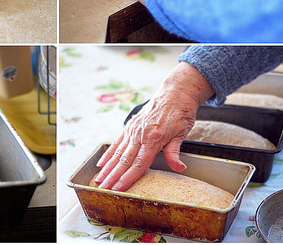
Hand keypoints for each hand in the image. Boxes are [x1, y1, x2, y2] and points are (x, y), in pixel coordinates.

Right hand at [94, 62, 213, 191]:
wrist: (174, 93)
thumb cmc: (180, 113)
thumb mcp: (182, 132)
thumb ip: (175, 151)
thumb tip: (178, 167)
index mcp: (153, 138)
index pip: (138, 163)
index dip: (128, 177)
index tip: (119, 188)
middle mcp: (139, 134)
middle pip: (124, 160)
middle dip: (113, 176)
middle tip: (104, 189)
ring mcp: (133, 130)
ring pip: (117, 153)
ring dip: (107, 168)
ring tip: (100, 180)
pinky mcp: (130, 126)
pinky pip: (117, 142)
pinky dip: (108, 154)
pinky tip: (102, 163)